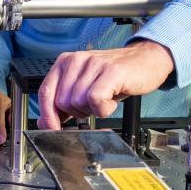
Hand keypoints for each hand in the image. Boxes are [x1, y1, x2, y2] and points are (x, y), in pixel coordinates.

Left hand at [37, 40, 174, 129]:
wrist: (145, 61)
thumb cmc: (114, 76)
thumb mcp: (85, 87)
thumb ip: (64, 103)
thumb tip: (45, 124)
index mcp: (64, 62)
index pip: (45, 92)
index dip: (47, 115)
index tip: (52, 129)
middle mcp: (76, 60)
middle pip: (62, 102)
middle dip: (77, 112)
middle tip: (94, 105)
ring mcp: (93, 64)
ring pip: (78, 102)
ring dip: (93, 110)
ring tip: (105, 99)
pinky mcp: (111, 71)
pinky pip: (95, 99)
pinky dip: (103, 109)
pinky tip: (111, 102)